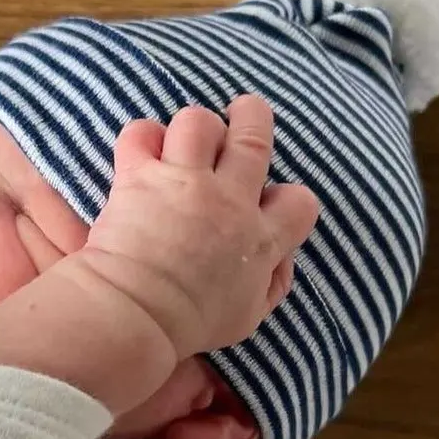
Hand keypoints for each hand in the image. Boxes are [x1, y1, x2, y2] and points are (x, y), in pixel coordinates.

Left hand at [80, 96, 318, 360]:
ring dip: (194, 127)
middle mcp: (229, 201)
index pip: (299, 202)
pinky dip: (142, 136)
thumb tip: (281, 259)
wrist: (139, 315)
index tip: (268, 201)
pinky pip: (142, 133)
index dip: (287, 196)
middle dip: (252, 117)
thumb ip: (271, 285)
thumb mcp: (247, 318)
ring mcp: (185, 183)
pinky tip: (140, 150)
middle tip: (245, 113)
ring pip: (200, 123)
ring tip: (182, 142)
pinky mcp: (140, 176)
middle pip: (254, 137)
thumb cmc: (189, 325)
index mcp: (260, 239)